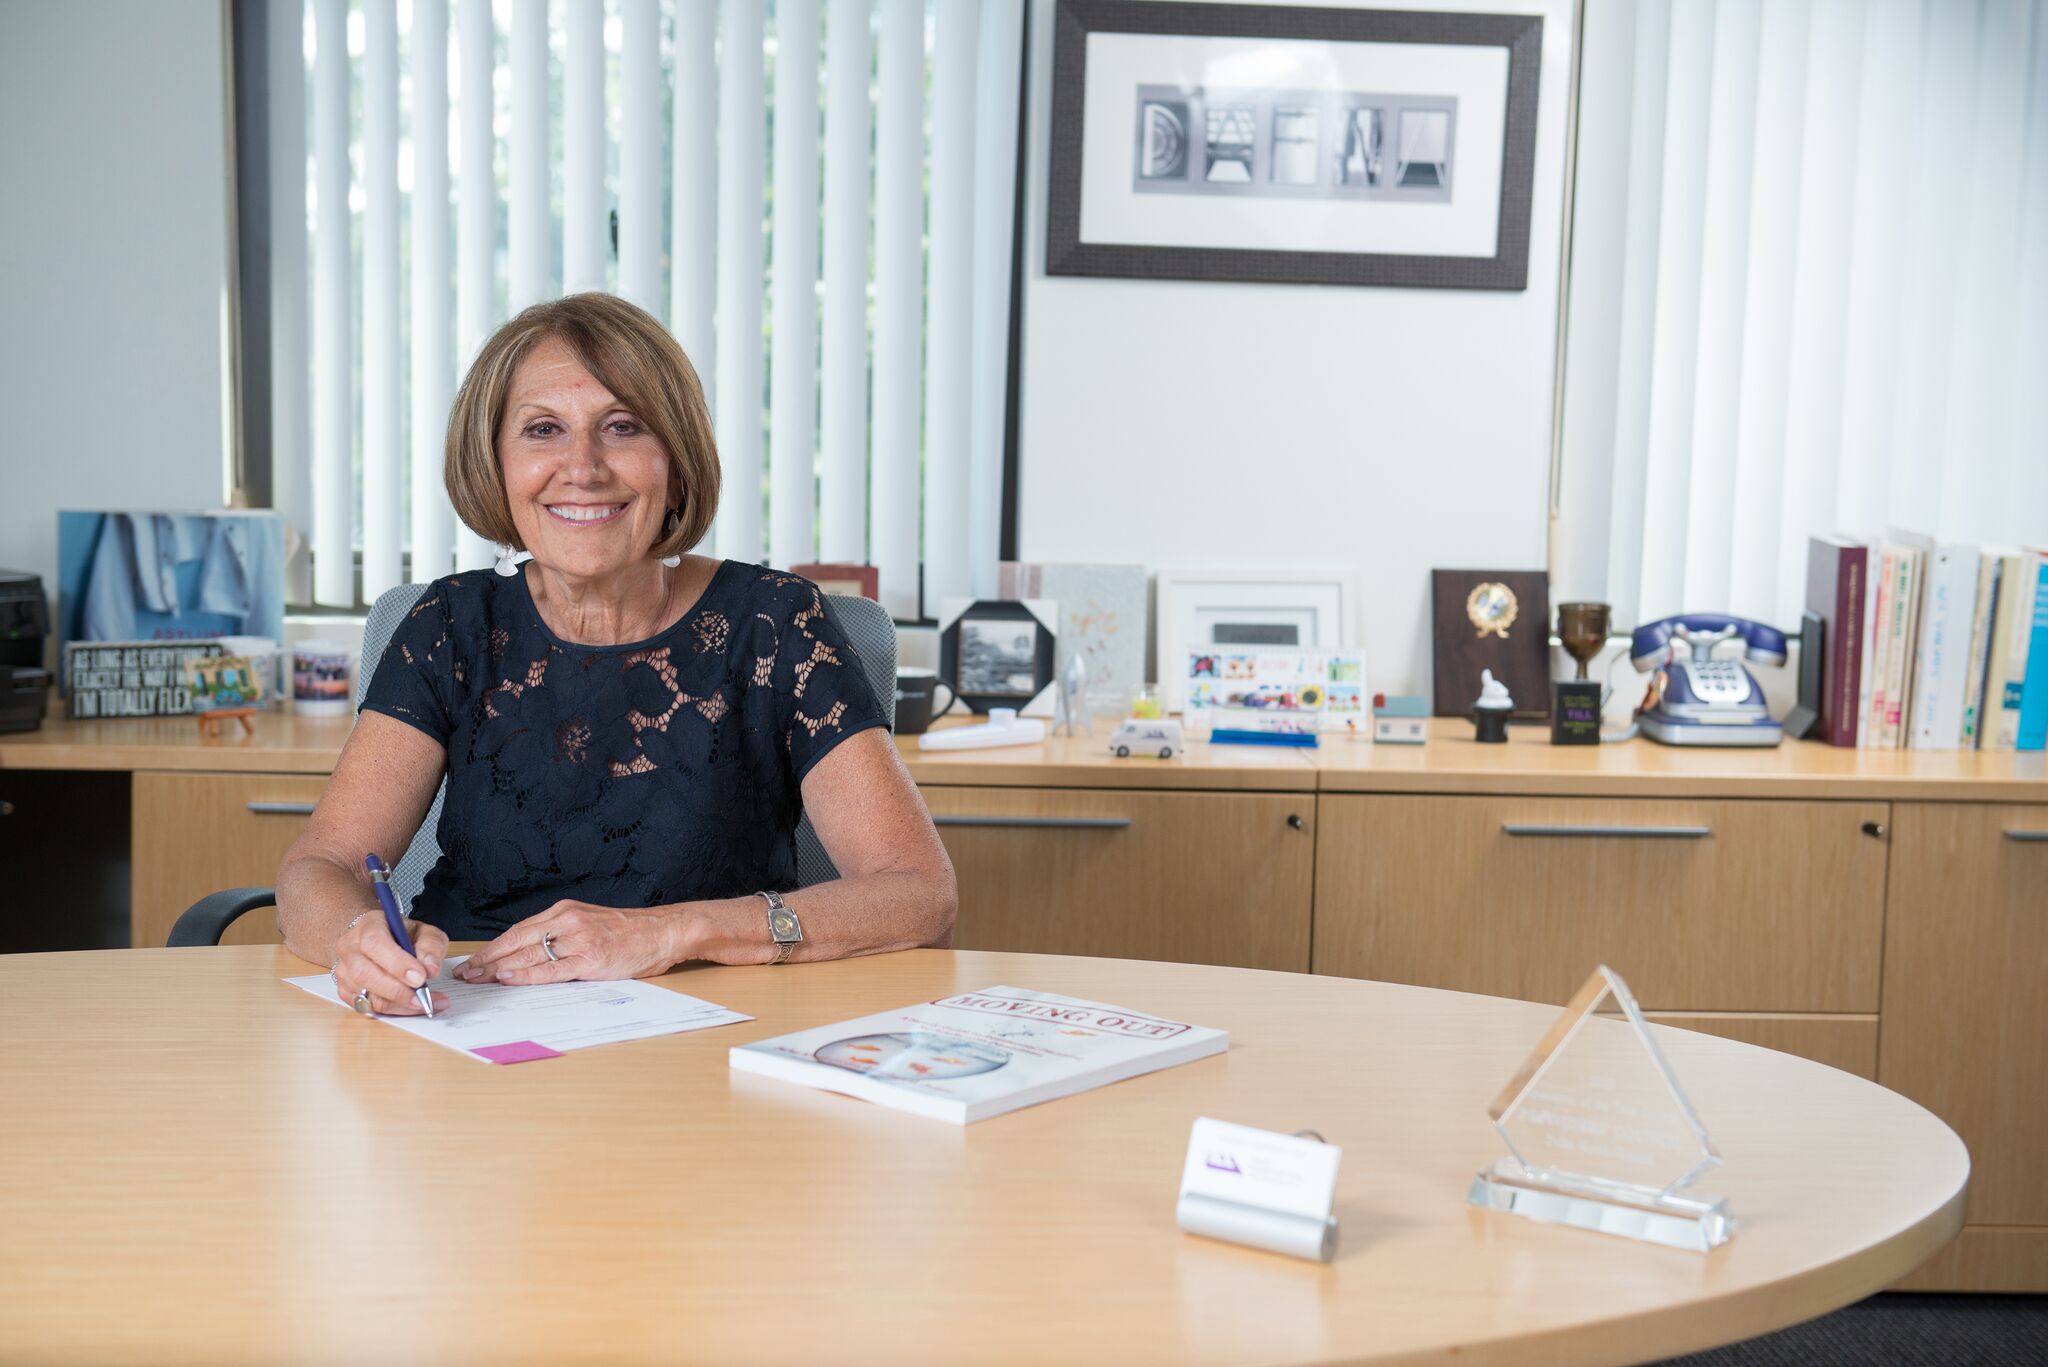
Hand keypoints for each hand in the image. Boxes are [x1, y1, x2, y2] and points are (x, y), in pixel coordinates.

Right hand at [332, 913, 450, 1014]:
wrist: (381, 940)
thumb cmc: (403, 935)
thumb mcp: (425, 931)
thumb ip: (430, 946)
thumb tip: (430, 969)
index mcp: (368, 925)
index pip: (375, 943)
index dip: (397, 963)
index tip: (420, 978)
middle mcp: (349, 948)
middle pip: (364, 973)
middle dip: (398, 991)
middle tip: (424, 998)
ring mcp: (344, 971)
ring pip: (366, 995)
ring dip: (399, 1005)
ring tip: (426, 1003)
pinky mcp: (345, 991)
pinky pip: (367, 1008)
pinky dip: (393, 1011)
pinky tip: (412, 1007)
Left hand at [456, 901, 680, 984]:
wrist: (663, 931)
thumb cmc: (629, 932)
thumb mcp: (590, 923)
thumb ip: (562, 935)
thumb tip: (530, 956)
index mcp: (565, 911)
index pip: (519, 930)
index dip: (493, 947)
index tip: (475, 960)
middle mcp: (568, 921)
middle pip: (517, 941)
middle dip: (488, 959)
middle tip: (466, 973)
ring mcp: (579, 939)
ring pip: (530, 955)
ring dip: (500, 969)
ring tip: (479, 980)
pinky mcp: (591, 958)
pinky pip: (552, 969)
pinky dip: (527, 975)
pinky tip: (509, 980)